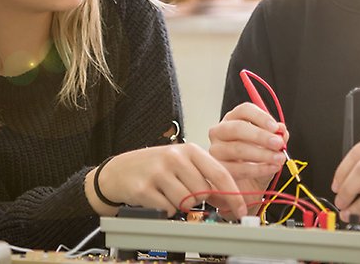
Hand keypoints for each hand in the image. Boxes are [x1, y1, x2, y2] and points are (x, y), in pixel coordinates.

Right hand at [85, 142, 246, 217]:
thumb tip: (230, 197)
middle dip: (197, 199)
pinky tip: (156, 198)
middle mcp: (174, 157)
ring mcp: (158, 172)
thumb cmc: (154, 167)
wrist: (118, 171)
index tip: (241, 209)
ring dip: (180, 205)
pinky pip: (168, 209)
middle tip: (183, 191)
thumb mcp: (181, 163)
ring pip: (186, 203)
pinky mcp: (144, 189)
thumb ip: (204, 176)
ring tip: (168, 193)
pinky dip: (165, 209)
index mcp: (189, 150)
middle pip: (203, 192)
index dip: (233, 194)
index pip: (219, 173)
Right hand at [208, 102, 289, 215]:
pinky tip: (271, 168)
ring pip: (237, 149)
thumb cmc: (256, 163)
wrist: (247, 189)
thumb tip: (282, 130)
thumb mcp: (270, 148)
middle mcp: (220, 131)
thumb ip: (277, 137)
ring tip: (278, 159)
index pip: (244, 110)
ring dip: (261, 154)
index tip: (276, 127)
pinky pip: (236, 168)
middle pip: (237, 128)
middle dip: (260, 136)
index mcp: (234, 119)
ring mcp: (215, 150)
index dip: (261, 117)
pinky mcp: (216, 169)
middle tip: (278, 143)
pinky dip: (257, 169)